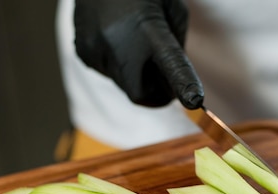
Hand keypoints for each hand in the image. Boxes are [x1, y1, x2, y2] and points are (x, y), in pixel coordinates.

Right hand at [74, 0, 203, 108]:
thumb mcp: (172, 7)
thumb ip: (176, 46)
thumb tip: (172, 81)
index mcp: (149, 28)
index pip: (171, 64)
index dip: (183, 84)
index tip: (194, 101)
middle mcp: (118, 42)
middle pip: (140, 93)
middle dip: (152, 92)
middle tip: (161, 77)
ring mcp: (96, 49)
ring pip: (123, 85)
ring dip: (134, 76)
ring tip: (133, 42)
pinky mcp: (83, 52)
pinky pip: (107, 73)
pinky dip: (117, 66)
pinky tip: (116, 39)